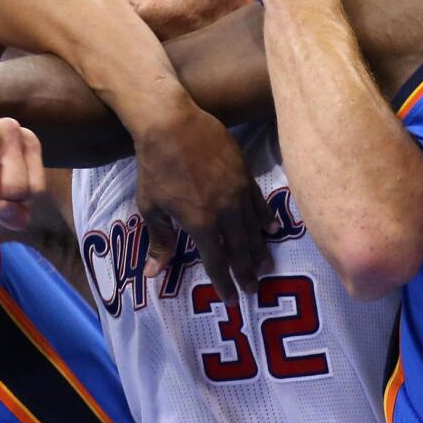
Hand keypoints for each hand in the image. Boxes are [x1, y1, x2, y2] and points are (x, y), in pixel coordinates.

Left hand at [134, 104, 274, 305]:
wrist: (172, 123)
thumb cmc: (155, 166)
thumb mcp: (150, 206)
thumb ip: (159, 241)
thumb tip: (153, 274)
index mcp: (201, 224)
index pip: (217, 262)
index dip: (225, 283)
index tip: (233, 299)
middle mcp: (225, 212)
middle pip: (240, 250)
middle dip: (246, 273)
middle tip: (254, 290)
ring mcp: (239, 192)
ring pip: (254, 228)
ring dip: (259, 250)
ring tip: (265, 266)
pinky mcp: (245, 174)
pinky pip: (260, 202)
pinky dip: (266, 218)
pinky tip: (272, 230)